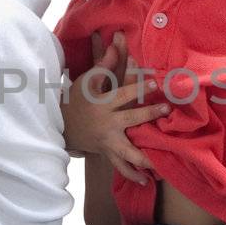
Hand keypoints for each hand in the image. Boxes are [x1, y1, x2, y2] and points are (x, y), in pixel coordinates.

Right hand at [62, 31, 168, 184]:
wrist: (60, 127)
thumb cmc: (76, 100)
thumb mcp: (86, 82)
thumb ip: (103, 65)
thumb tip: (117, 44)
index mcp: (101, 105)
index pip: (122, 94)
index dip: (138, 87)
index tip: (154, 82)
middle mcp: (106, 125)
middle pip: (130, 121)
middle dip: (148, 115)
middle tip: (165, 110)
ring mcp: (107, 142)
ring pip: (127, 152)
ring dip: (144, 158)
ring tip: (161, 163)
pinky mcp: (107, 153)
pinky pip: (120, 166)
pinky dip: (133, 175)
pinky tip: (147, 181)